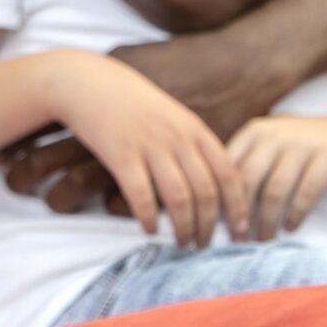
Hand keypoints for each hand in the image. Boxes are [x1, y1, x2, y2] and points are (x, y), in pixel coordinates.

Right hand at [2, 32, 285, 223]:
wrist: (86, 81)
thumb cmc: (128, 101)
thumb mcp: (170, 114)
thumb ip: (191, 142)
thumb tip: (210, 180)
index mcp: (194, 128)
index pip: (229, 174)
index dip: (239, 207)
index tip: (241, 230)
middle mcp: (177, 138)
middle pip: (207, 192)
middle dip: (210, 226)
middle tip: (206, 245)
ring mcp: (149, 146)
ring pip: (179, 198)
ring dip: (184, 227)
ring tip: (183, 243)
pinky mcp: (120, 154)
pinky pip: (141, 195)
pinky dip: (148, 217)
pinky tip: (149, 229)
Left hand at [228, 114, 326, 238]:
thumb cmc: (308, 151)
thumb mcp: (274, 150)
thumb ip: (249, 168)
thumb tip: (217, 207)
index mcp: (255, 132)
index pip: (227, 167)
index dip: (221, 199)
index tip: (218, 225)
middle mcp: (276, 133)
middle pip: (248, 180)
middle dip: (240, 213)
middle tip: (238, 239)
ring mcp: (304, 142)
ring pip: (275, 189)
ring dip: (267, 219)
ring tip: (264, 239)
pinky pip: (307, 191)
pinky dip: (296, 213)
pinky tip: (291, 227)